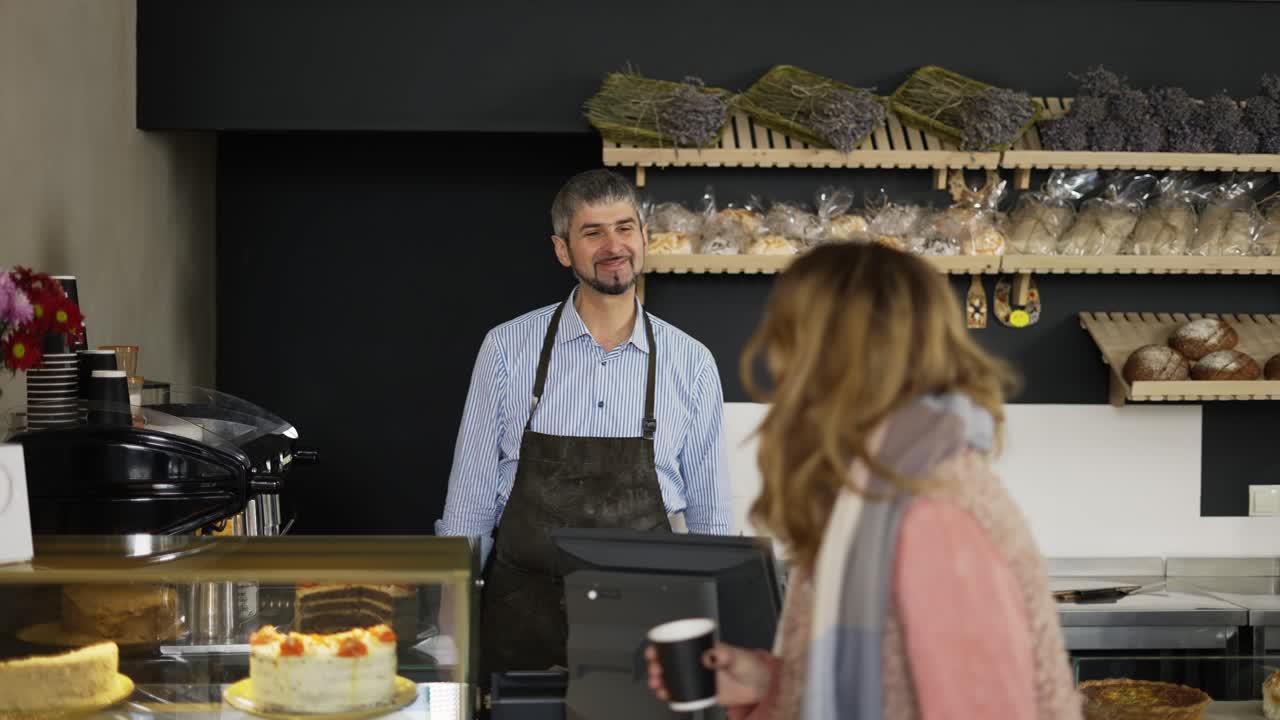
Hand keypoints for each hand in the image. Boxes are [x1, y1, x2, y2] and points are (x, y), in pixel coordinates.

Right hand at [645, 643, 773, 709]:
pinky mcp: (702, 692)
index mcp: (704, 649)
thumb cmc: (751, 666)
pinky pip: (682, 693)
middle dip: (657, 665)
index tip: (654, 650)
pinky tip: (666, 695)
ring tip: (657, 684)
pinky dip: (671, 694)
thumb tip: (711, 655)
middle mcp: (698, 662)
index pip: (678, 643)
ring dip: (661, 680)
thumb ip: (725, 655)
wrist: (760, 687)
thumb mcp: (737, 657)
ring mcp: (698, 677)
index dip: (662, 646)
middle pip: (671, 662)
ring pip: (673, 677)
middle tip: (655, 670)